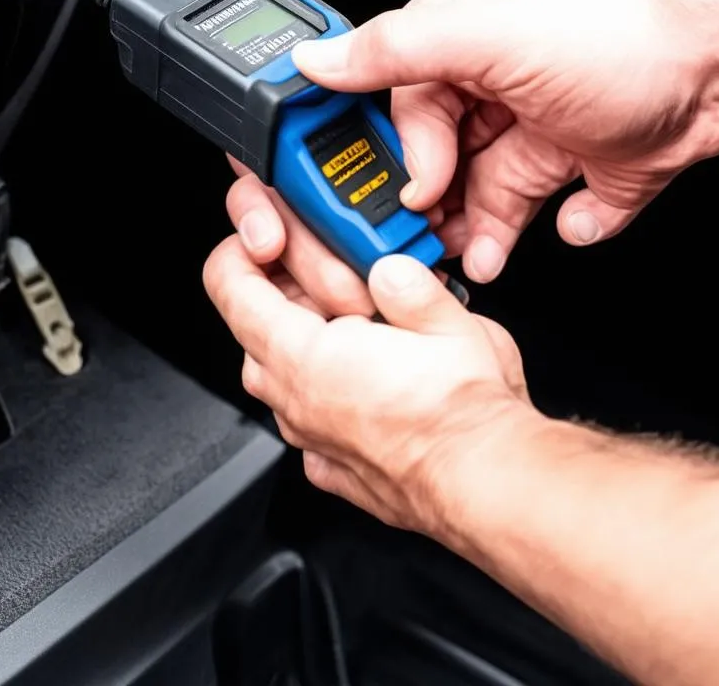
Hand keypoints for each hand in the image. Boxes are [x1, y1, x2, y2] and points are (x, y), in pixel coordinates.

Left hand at [202, 239, 536, 533]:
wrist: (488, 479)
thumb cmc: (462, 408)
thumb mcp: (439, 310)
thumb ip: (403, 281)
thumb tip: (388, 270)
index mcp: (302, 355)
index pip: (230, 289)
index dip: (237, 253)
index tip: (258, 239)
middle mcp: (295, 400)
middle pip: (253, 331)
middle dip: (284, 297)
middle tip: (332, 277)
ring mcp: (312, 438)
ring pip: (281, 376)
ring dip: (307, 345)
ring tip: (360, 327)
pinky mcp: (335, 468)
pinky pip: (312, 419)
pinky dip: (329, 392)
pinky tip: (369, 380)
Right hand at [291, 0, 712, 282]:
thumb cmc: (625, 32)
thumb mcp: (491, 34)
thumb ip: (397, 51)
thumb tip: (316, 59)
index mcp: (464, 32)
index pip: (399, 100)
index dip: (390, 153)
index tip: (389, 197)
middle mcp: (504, 74)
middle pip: (443, 153)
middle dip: (436, 204)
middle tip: (427, 242)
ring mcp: (552, 118)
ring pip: (496, 187)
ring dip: (486, 227)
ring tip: (477, 260)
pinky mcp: (601, 159)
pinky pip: (568, 205)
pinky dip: (564, 226)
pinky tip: (566, 229)